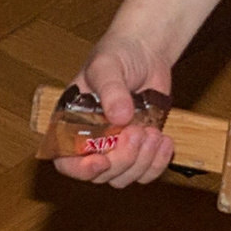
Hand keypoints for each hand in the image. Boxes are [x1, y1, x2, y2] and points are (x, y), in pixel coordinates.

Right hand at [49, 38, 175, 188]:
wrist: (146, 52)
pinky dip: (157, 163)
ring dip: (142, 161)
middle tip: (136, 132)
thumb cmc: (118, 54)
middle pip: (99, 175)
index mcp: (71, 126)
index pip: (65, 162)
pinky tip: (164, 141)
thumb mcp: (107, 66)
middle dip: (122, 159)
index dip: (80, 170)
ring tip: (152, 133)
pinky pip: (146, 173)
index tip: (101, 161)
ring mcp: (115, 149)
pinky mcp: (139, 151)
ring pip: (123, 178)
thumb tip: (119, 116)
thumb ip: (111, 90)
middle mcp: (90, 143)